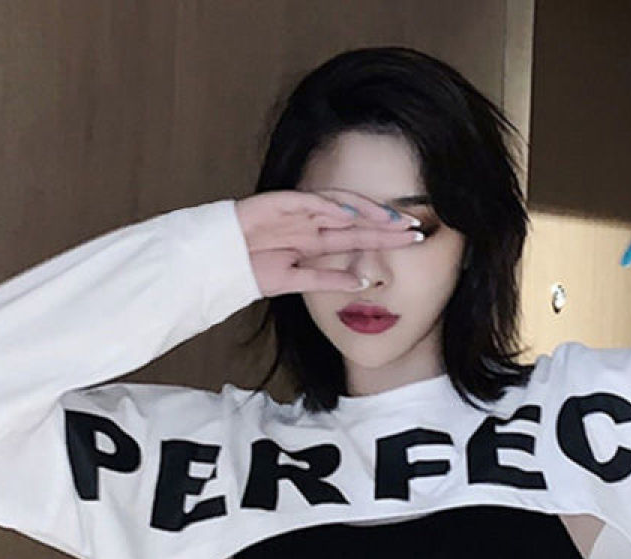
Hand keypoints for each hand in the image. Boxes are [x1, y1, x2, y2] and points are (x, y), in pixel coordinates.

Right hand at [234, 189, 424, 298]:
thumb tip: (361, 283)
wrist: (214, 262)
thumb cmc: (249, 270)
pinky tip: (350, 214)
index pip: (359, 236)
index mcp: (316, 240)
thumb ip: (326, 279)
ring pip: (339, 207)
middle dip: (387, 224)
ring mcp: (296, 212)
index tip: (416, 241)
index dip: (387, 237)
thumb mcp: (295, 281)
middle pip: (357, 220)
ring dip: (366, 212)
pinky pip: (307, 203)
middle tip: (416, 228)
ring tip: (392, 219)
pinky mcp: (277, 205)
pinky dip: (328, 207)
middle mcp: (311, 223)